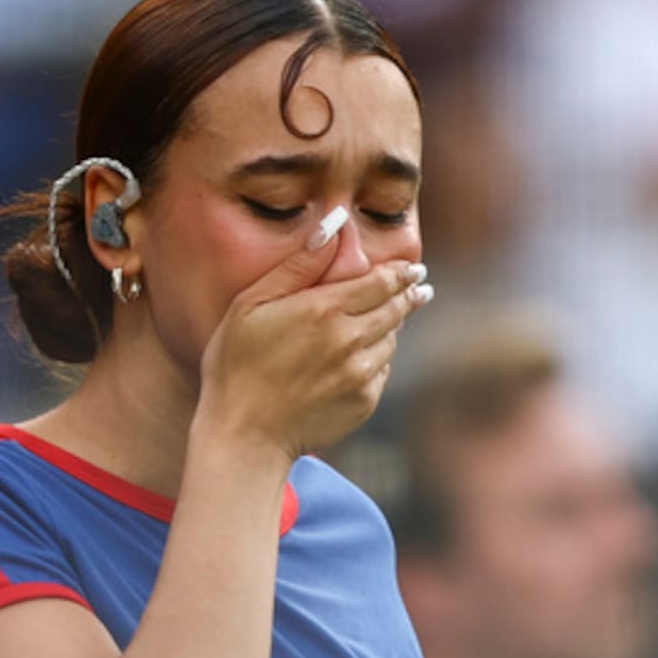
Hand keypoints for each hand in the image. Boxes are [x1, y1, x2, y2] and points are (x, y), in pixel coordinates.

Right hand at [196, 212, 432, 459]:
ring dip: (393, 326)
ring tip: (388, 317)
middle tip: (420, 286)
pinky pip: (383, 370)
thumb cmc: (237, 363)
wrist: (245, 433)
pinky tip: (362, 357)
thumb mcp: (252, 303)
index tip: (413, 268)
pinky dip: (378, 359)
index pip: (382, 281)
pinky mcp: (365, 402)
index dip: (401, 272)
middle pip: (396, 308)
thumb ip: (299, 263)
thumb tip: (335, 224)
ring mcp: (361, 374)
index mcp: (325, 309)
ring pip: (392, 339)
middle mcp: (351, 340)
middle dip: (409, 294)